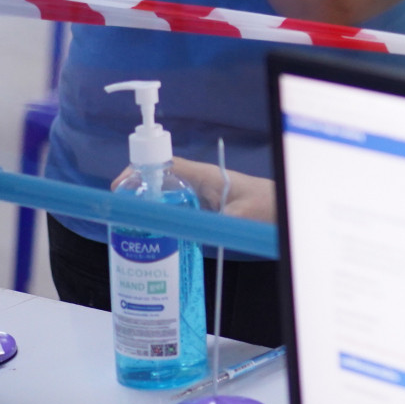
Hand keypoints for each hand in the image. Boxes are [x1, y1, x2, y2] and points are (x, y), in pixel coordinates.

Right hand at [115, 159, 276, 223]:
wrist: (285, 209)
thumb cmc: (267, 207)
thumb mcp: (239, 218)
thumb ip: (214, 225)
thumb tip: (183, 232)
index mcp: (204, 176)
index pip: (163, 165)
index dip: (137, 172)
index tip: (118, 188)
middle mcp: (200, 182)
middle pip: (159, 181)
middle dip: (137, 195)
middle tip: (121, 218)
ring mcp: (203, 195)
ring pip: (167, 196)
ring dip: (149, 209)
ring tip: (132, 231)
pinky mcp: (207, 208)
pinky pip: (179, 209)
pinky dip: (165, 219)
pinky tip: (157, 238)